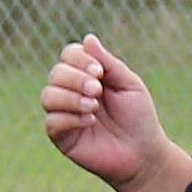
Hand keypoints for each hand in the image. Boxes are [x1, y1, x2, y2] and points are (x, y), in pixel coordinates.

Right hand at [42, 35, 191, 191]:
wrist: (143, 154)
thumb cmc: (138, 118)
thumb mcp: (128, 84)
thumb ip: (108, 62)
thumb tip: (88, 38)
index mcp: (87, 76)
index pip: (69, 55)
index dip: (79, 58)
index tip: (99, 72)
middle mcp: (71, 92)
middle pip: (56, 73)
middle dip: (76, 78)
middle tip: (98, 90)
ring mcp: (64, 114)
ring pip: (48, 95)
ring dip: (71, 97)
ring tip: (94, 106)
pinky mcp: (61, 136)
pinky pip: (52, 121)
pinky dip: (70, 117)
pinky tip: (89, 121)